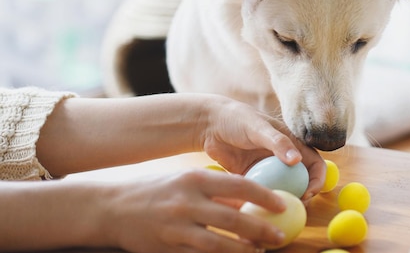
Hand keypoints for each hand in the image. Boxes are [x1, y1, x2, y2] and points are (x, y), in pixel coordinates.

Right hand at [104, 169, 285, 252]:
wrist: (111, 208)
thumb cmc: (155, 190)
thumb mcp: (186, 182)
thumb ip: (215, 192)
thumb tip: (247, 205)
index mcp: (194, 180)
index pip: (238, 186)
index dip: (264, 197)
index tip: (283, 205)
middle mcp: (186, 203)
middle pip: (233, 220)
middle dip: (260, 230)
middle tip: (279, 237)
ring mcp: (175, 229)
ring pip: (217, 245)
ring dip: (242, 251)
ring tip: (259, 252)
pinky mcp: (166, 248)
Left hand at [197, 96, 325, 199]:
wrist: (210, 125)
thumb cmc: (237, 119)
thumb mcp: (258, 127)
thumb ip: (278, 142)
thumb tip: (297, 160)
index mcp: (292, 144)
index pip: (314, 165)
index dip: (317, 180)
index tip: (308, 193)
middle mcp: (283, 159)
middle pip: (302, 182)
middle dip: (302, 197)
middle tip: (292, 207)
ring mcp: (268, 171)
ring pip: (283, 191)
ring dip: (283, 202)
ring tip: (275, 213)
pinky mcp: (252, 179)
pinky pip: (262, 194)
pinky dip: (262, 202)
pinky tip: (255, 209)